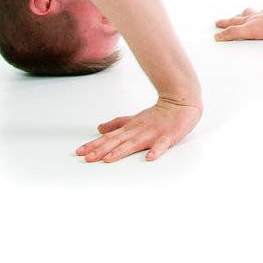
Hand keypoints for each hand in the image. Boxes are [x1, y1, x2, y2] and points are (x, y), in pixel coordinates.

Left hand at [76, 97, 201, 163]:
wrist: (182, 103)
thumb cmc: (158, 114)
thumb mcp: (135, 118)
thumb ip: (117, 124)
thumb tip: (99, 129)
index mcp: (131, 128)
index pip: (109, 137)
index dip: (94, 144)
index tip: (80, 152)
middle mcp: (139, 131)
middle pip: (118, 141)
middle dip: (102, 150)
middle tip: (88, 158)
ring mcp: (153, 134)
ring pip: (134, 144)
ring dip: (121, 152)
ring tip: (108, 159)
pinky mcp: (168, 137)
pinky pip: (162, 145)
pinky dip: (156, 151)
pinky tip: (149, 158)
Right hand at [214, 3, 262, 40]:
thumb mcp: (248, 31)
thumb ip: (233, 33)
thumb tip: (218, 36)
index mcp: (249, 20)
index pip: (233, 23)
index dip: (224, 24)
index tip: (217, 24)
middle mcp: (256, 17)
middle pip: (242, 16)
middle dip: (235, 18)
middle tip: (229, 19)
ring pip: (254, 14)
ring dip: (248, 15)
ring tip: (246, 14)